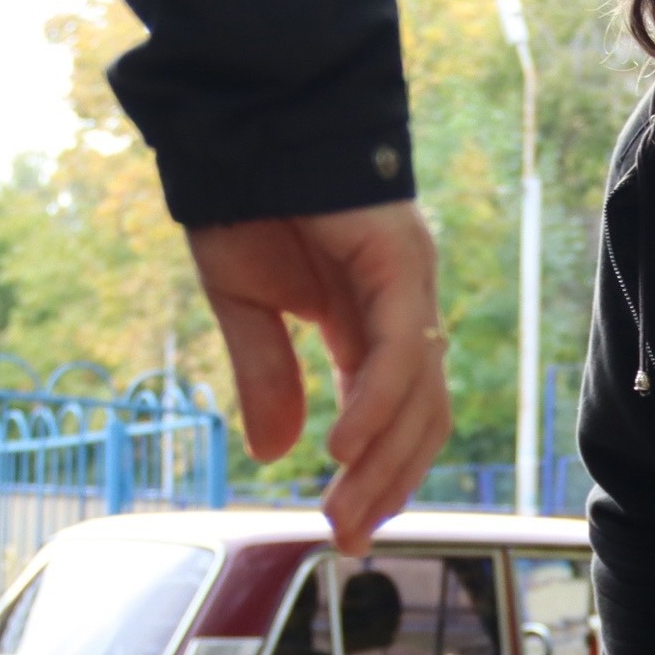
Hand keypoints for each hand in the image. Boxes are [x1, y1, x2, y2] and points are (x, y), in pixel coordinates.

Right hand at [187, 200, 452, 554]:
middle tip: (347, 538)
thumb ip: (267, 379)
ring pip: (416, 396)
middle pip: (416, 420)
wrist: (237, 116)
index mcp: (367, 323)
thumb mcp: (244, 306)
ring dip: (381, 462)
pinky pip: (397, 349)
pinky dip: (377, 404)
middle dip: (383, 485)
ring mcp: (409, 285)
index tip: (345, 526)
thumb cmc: (240, 196)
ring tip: (344, 511)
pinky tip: (346, 447)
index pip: (391, 418)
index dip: (373, 475)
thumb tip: (276, 455)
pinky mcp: (401, 260)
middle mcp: (401, 309)